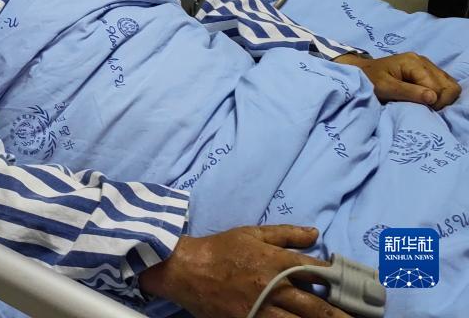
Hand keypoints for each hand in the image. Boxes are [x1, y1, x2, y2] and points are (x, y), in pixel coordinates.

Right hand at [137, 225, 348, 317]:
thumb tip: (315, 233)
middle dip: (341, 316)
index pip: (317, 272)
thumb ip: (286, 234)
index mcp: (277, 261)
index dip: (339, 280)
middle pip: (316, 306)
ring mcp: (263, 309)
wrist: (185, 269)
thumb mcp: (252, 233)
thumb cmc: (220, 249)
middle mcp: (275, 287)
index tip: (357, 289)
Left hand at [337, 52, 460, 108]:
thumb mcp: (384, 88)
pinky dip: (441, 95)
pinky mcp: (426, 72)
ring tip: (426, 105)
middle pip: (449, 85)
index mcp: (413, 62)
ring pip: (450, 85)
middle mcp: (423, 61)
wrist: (359, 72)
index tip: (419, 110)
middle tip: (425, 109)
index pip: (438, 87)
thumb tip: (433, 98)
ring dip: (442, 99)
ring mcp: (426, 66)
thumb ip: (408, 92)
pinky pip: (444, 85)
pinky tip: (428, 101)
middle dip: (441, 101)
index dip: (433, 102)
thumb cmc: (369, 80)